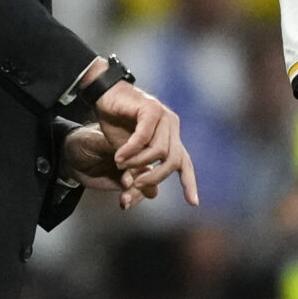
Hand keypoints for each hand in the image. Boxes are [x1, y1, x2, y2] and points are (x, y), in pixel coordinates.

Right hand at [93, 79, 199, 205]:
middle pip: (173, 161)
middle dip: (155, 177)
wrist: (104, 95)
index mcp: (170, 137)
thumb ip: (139, 172)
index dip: (189, 183)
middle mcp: (172, 126)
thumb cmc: (116, 123)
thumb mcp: (128, 155)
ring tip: (121, 163)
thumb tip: (153, 195)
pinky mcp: (152, 108)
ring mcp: (164, 116)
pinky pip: (145, 137)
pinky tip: (119, 156)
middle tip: (135, 184)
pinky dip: (131, 149)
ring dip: (138, 162)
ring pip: (160, 151)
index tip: (193, 202)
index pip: (184, 163)